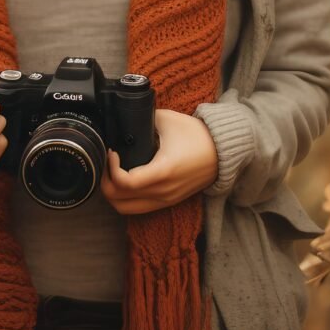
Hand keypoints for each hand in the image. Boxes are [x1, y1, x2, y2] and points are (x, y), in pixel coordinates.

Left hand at [100, 109, 217, 214]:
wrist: (223, 153)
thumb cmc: (198, 135)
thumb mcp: (166, 120)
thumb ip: (142, 120)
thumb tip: (122, 119)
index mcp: (163, 171)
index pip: (125, 182)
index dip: (111, 168)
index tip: (112, 152)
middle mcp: (163, 191)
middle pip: (119, 201)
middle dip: (106, 182)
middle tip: (106, 163)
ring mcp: (166, 200)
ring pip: (126, 209)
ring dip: (114, 194)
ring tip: (112, 173)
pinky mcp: (169, 202)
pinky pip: (139, 208)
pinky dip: (126, 198)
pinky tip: (125, 181)